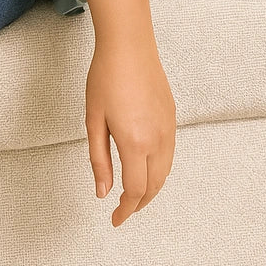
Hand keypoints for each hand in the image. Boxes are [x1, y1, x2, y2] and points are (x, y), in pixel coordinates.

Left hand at [85, 38, 176, 226]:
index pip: (136, 190)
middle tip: (123, 211)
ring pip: (165, 173)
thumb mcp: (93, 120)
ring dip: (152, 189)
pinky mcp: (172, 119)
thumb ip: (99, 160)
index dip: (125, 210)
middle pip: (154, 186)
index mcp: (135, 142)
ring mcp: (169, 129)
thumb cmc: (105, 79)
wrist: (129, 46)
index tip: (115, 219)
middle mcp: (157, 140)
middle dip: (139, 204)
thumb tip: (103, 193)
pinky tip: (146, 169)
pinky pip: (169, 155)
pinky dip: (159, 171)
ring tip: (133, 195)